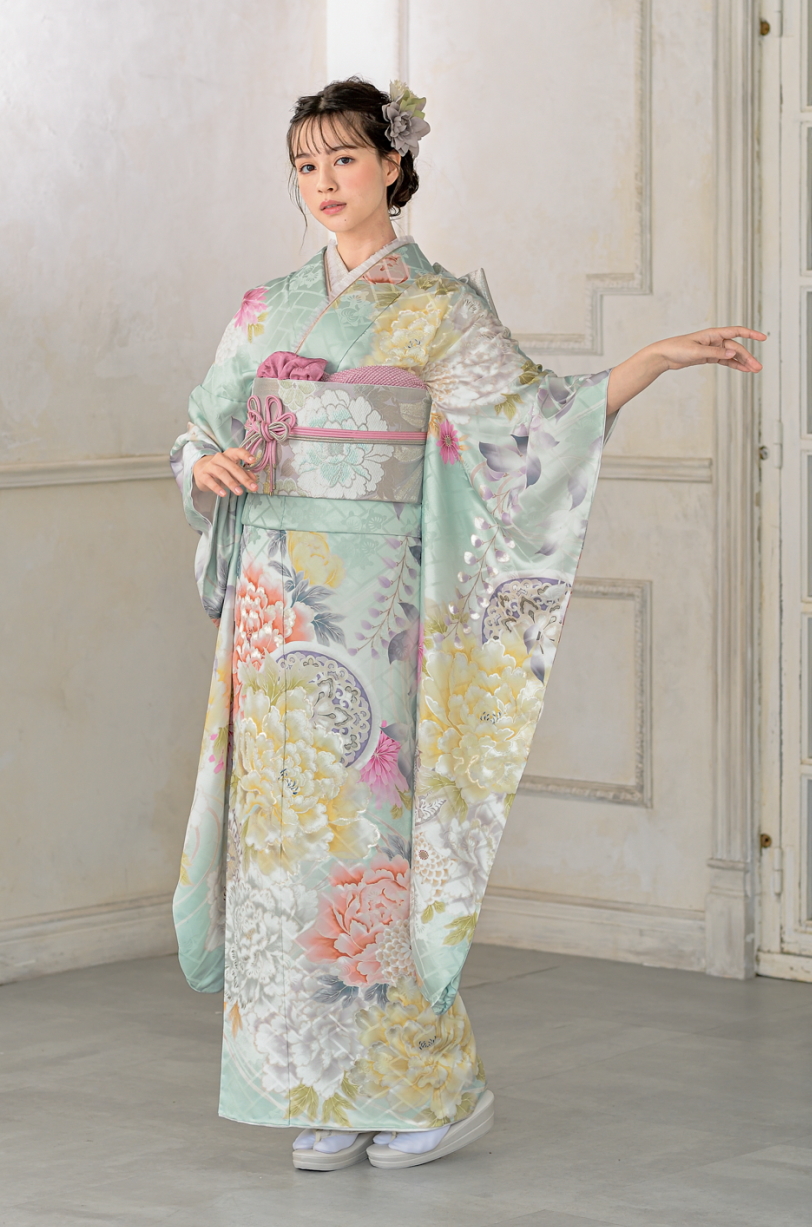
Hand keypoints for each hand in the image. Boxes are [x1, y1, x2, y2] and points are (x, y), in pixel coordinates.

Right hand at [193, 448, 257, 496]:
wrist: (201, 471)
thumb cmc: (222, 470)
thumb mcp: (233, 471)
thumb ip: (244, 473)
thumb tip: (254, 479)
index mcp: (229, 455)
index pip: (238, 452)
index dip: (245, 455)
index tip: (253, 460)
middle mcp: (219, 458)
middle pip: (233, 467)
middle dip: (244, 478)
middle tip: (253, 487)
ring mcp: (210, 466)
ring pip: (222, 473)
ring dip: (232, 483)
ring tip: (240, 492)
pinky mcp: (203, 475)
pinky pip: (210, 481)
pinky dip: (217, 488)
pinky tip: (224, 494)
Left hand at [649, 327, 765, 373]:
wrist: (664, 356)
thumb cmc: (677, 349)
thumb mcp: (696, 351)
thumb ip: (715, 353)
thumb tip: (732, 353)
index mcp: (713, 334)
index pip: (737, 332)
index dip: (751, 334)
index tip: (763, 338)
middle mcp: (715, 340)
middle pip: (736, 348)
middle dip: (748, 357)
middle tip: (758, 368)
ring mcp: (713, 349)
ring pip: (732, 356)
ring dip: (743, 362)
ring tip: (754, 370)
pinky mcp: (709, 357)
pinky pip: (725, 361)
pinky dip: (734, 365)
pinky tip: (743, 370)